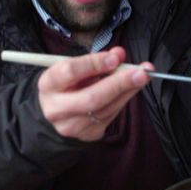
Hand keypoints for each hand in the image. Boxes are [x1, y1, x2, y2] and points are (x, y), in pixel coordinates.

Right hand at [37, 46, 152, 140]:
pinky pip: (111, 116)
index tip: (115, 57)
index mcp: (48, 84)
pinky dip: (123, 100)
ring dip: (128, 91)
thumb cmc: (66, 83)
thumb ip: (95, 60)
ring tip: (141, 77)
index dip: (94, 64)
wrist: (54, 112)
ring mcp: (71, 126)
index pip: (70, 72)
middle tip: (141, 72)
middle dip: (119, 84)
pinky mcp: (86, 135)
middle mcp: (56, 108)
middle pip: (91, 98)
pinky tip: (131, 89)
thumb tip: (119, 54)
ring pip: (106, 109)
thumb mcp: (73, 67)